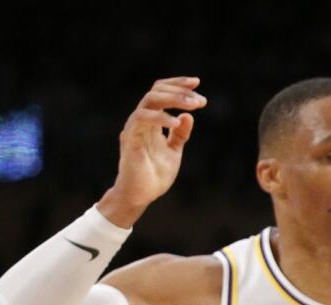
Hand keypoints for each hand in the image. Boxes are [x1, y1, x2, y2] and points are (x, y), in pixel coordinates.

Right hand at [99, 77, 204, 226]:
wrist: (141, 195)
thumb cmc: (155, 174)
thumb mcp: (174, 151)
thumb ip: (180, 134)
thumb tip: (188, 116)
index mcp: (152, 121)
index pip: (161, 92)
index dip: (177, 85)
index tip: (197, 83)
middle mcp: (142, 120)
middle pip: (156, 91)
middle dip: (179, 91)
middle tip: (200, 99)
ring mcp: (135, 127)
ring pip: (150, 100)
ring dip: (173, 99)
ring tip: (193, 105)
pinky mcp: (131, 138)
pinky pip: (142, 119)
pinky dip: (160, 117)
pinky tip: (176, 122)